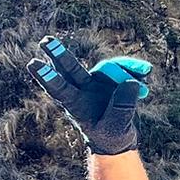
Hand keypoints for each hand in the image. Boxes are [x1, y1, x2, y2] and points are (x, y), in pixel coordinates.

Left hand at [27, 36, 150, 155]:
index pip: (59, 89)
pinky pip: (123, 69)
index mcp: (76, 105)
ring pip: (107, 67)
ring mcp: (97, 83)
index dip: (47, 77)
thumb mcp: (116, 128)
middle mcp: (83, 90)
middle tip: (44, 40)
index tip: (32, 64)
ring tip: (146, 70)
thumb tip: (128, 82)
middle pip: (70, 69)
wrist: (120, 140)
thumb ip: (122, 107)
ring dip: (126, 66)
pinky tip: (147, 72)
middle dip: (58, 54)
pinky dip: (134, 69)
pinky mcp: (112, 80)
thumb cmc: (112, 138)